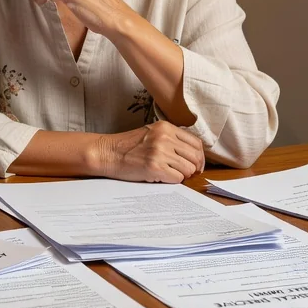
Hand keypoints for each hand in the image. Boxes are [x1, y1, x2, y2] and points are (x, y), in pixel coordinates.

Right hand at [90, 121, 205, 182]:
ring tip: (168, 173)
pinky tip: (161, 176)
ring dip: (181, 175)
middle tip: (186, 173)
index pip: (196, 143)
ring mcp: (160, 152)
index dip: (200, 157)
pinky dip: (172, 180)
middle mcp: (165, 137)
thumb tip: (194, 155)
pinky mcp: (155, 167)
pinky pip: (177, 178)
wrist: (107, 153)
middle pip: (195, 156)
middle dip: (193, 168)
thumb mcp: (152, 133)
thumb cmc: (128, 146)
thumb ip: (171, 139)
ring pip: (188, 169)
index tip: (196, 164)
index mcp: (166, 127)